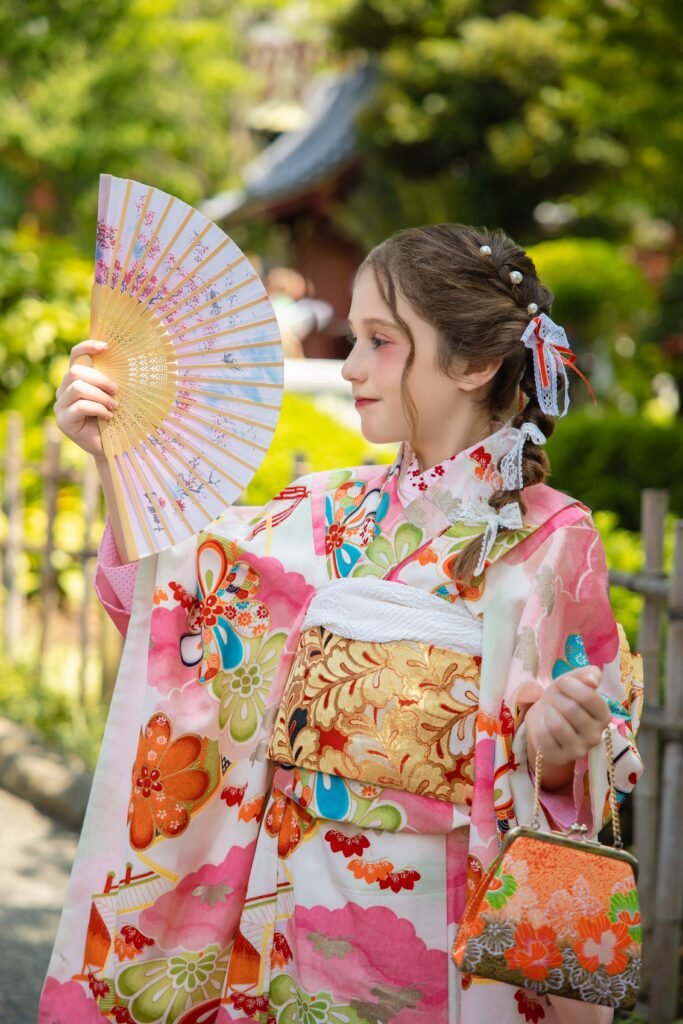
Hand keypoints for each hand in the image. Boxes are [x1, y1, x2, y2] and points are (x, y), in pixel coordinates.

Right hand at [53, 340, 117, 456]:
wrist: (113, 446)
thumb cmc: (116, 417)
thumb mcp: (114, 394)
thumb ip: (110, 379)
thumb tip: (122, 358)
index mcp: (75, 380)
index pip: (75, 356)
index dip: (87, 347)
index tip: (106, 347)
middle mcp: (64, 390)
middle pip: (75, 371)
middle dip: (99, 379)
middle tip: (116, 390)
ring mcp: (60, 406)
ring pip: (77, 388)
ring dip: (100, 396)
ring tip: (114, 405)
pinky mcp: (63, 421)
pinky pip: (80, 406)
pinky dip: (98, 409)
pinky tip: (108, 416)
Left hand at [524, 665, 611, 767]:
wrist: (545, 718)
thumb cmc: (564, 697)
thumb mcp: (576, 679)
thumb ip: (589, 674)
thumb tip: (592, 680)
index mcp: (604, 715)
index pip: (589, 697)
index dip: (571, 685)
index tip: (563, 683)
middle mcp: (595, 736)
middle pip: (571, 709)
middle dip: (557, 698)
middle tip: (554, 698)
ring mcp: (578, 750)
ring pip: (557, 725)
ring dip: (548, 711)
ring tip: (550, 710)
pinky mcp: (559, 757)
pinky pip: (544, 737)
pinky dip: (539, 725)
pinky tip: (544, 724)